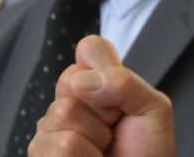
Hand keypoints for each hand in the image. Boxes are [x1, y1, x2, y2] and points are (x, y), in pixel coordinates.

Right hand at [29, 35, 175, 156]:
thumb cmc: (147, 150)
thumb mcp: (152, 107)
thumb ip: (124, 83)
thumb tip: (80, 81)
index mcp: (96, 82)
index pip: (89, 47)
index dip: (107, 69)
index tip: (122, 97)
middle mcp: (67, 101)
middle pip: (70, 79)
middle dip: (104, 108)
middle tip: (115, 128)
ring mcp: (49, 130)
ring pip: (62, 113)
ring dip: (96, 138)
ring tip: (104, 150)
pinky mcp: (41, 155)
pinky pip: (62, 145)